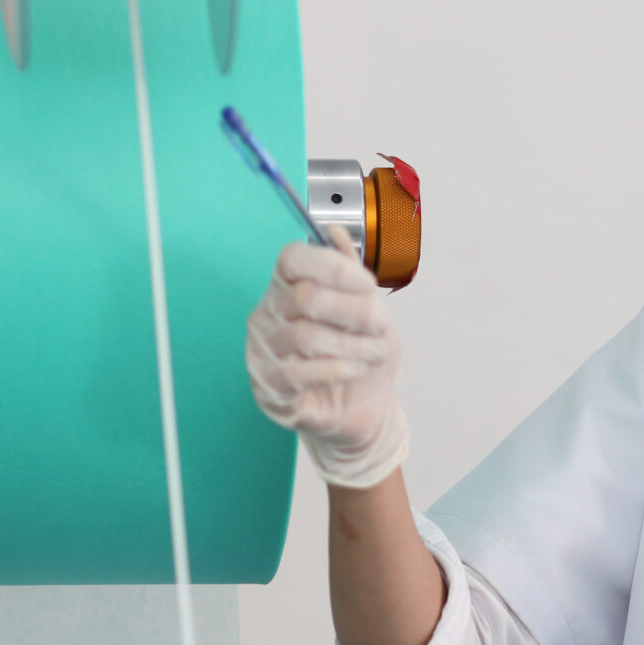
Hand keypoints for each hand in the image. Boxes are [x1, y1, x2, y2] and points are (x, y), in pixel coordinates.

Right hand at [246, 235, 409, 487]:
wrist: (365, 412)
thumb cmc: (362, 356)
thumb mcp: (369, 310)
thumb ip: (350, 273)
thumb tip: (333, 232)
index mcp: (287, 288)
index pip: (291, 258)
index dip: (332, 267)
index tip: (368, 284)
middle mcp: (268, 315)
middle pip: (305, 297)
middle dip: (354, 311)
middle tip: (380, 326)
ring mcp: (263, 352)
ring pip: (305, 336)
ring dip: (352, 345)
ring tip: (374, 353)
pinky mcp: (268, 389)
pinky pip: (297, 373)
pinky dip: (336, 369)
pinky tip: (354, 370)